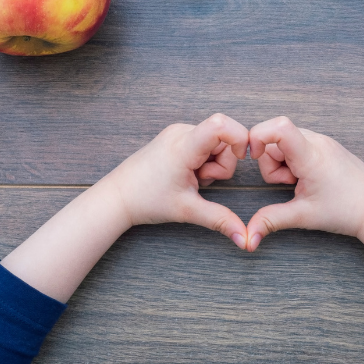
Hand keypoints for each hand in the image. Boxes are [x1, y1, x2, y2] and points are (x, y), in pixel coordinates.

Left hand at [108, 113, 249, 248]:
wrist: (118, 196)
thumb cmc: (147, 200)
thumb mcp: (188, 210)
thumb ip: (220, 220)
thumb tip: (245, 239)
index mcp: (184, 146)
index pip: (221, 124)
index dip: (239, 137)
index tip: (242, 158)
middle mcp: (181, 132)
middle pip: (224, 138)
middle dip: (223, 163)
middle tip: (201, 181)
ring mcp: (178, 132)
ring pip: (215, 142)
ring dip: (212, 164)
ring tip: (191, 179)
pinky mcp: (176, 137)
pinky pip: (203, 143)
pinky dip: (203, 160)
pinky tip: (187, 173)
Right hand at [245, 116, 363, 250]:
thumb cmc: (346, 211)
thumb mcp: (303, 216)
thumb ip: (271, 220)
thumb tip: (249, 236)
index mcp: (311, 156)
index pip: (279, 127)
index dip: (258, 136)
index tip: (253, 156)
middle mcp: (318, 141)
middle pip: (275, 137)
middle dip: (270, 161)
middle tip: (289, 183)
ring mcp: (323, 141)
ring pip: (285, 141)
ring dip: (282, 161)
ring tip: (299, 182)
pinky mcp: (326, 145)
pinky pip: (298, 144)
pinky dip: (294, 160)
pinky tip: (307, 177)